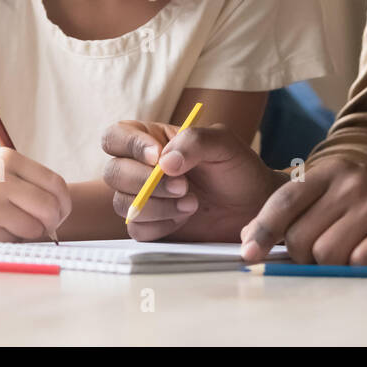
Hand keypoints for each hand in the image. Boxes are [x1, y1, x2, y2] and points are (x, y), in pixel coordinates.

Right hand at [0, 148, 70, 250]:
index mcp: (7, 158)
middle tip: (45, 228)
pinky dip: (10, 241)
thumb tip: (60, 207)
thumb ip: (25, 180)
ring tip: (11, 227)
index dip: (63, 202)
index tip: (60, 212)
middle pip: (50, 207)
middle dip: (53, 222)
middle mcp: (0, 178)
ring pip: (35, 227)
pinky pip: (15, 241)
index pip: (54, 183)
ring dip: (30, 233)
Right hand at [101, 120, 284, 241]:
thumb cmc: (237, 168)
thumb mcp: (223, 143)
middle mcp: (141, 168)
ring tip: (192, 203)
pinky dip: (161, 224)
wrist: (253, 206)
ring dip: (157, 205)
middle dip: (146, 182)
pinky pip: (137, 229)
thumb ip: (194, 141)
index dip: (130, 146)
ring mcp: (144, 198)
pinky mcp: (151, 226)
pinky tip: (184, 218)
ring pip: (122, 203)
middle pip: (113, 172)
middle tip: (184, 187)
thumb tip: (163, 163)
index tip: (158, 157)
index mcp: (152, 140)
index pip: (116, 137)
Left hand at [239, 158, 366, 265]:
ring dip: (331, 266)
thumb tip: (250, 238)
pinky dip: (357, 269)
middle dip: (303, 256)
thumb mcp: (336, 197)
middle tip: (323, 254)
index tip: (249, 253)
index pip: (284, 200)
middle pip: (301, 236)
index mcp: (331, 171)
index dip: (262, 229)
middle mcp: (351, 181)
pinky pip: (356, 264)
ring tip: (351, 253)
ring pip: (325, 254)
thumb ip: (298, 212)